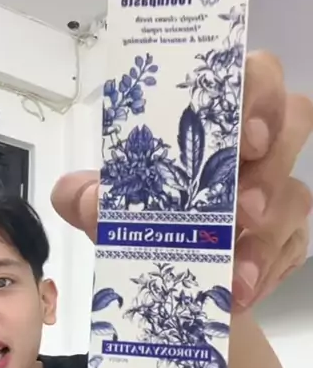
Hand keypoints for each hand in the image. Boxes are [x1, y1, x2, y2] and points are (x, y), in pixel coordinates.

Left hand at [51, 51, 312, 308]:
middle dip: (273, 163)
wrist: (171, 284)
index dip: (259, 93)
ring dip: (267, 234)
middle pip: (295, 123)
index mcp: (214, 123)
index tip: (244, 134)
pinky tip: (239, 291)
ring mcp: (279, 195)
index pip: (254, 76)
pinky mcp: (288, 241)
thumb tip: (76, 193)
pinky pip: (293, 248)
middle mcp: (255, 150)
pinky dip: (267, 271)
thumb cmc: (148, 226)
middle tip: (242, 207)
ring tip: (234, 271)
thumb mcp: (109, 213)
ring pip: (298, 196)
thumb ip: (87, 198)